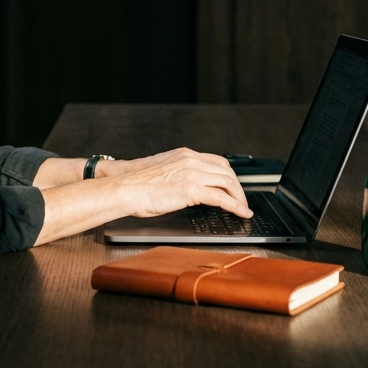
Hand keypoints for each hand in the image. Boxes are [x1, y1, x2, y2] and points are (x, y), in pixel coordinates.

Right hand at [109, 148, 251, 218]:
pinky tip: (240, 213)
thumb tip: (186, 186)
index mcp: (184, 154)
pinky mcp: (191, 189)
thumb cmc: (136, 184)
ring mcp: (192, 173)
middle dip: (237, 187)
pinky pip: (222, 198)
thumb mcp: (162, 172)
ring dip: (239, 197)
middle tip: (241, 201)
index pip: (217, 161)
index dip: (229, 175)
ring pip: (228, 182)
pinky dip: (235, 206)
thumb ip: (177, 174)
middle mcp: (190, 160)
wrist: (125, 188)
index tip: (233, 186)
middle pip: (226, 171)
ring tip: (242, 209)